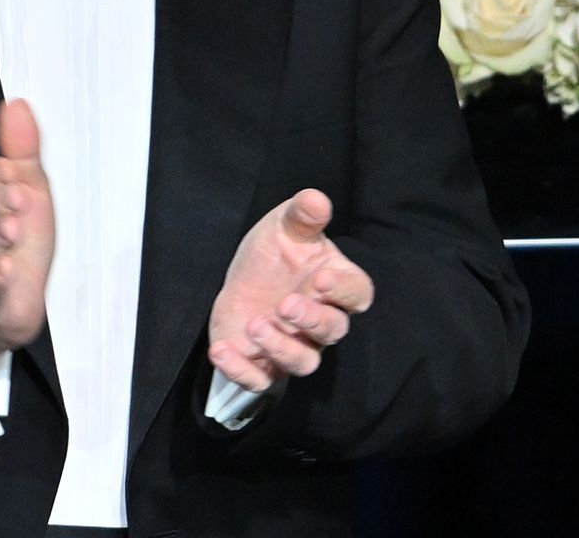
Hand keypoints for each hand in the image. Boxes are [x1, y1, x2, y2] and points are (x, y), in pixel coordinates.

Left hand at [208, 189, 372, 392]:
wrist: (242, 279)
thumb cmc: (275, 252)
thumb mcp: (284, 226)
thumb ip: (303, 215)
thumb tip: (316, 199)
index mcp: (335, 284)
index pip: (357, 293)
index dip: (344, 291)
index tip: (321, 278)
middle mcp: (320, 321)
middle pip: (333, 331)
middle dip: (312, 321)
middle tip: (286, 305)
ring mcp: (293, 345)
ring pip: (304, 362)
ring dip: (281, 348)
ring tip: (255, 324)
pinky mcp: (263, 364)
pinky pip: (260, 380)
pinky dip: (241, 370)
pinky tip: (221, 349)